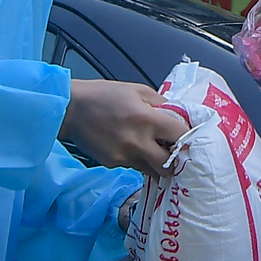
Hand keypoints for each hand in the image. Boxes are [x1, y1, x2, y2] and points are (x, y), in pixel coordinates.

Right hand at [61, 80, 189, 175]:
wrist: (70, 108)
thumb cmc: (104, 95)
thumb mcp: (138, 90)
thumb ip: (161, 104)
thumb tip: (178, 117)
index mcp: (148, 119)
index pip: (181, 136)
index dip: (189, 139)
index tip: (189, 139)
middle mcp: (138, 142)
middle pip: (170, 166)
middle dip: (176, 162)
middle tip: (176, 155)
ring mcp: (125, 157)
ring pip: (152, 170)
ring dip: (157, 163)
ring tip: (153, 150)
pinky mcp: (113, 164)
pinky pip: (134, 166)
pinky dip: (138, 160)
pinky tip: (130, 147)